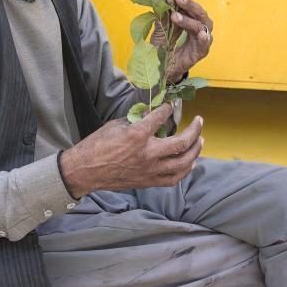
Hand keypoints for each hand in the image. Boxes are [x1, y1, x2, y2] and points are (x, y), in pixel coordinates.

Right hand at [59, 104, 203, 197]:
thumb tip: (149, 115)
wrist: (85, 171)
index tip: (170, 105)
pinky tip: (190, 163)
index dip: (167, 109)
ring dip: (195, 151)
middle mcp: (148, 153)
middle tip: (199, 121)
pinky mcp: (148, 181)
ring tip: (200, 141)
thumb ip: (135, 120)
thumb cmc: (96, 146)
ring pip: (183, 163)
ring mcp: (150, 170)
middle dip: (195, 130)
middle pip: (181, 143)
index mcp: (137, 135)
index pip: (160, 118)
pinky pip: (173, 178)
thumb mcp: (115, 126)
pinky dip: (185, 170)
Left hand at [150, 0, 213, 81]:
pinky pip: (205, 45)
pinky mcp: (199, 54)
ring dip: (190, 20)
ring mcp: (199, 42)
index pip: (190, 9)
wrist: (158, 70)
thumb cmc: (161, 49)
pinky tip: (201, 34)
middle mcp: (197, 31)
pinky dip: (204, 39)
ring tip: (176, 16)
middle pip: (200, 14)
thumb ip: (164, 17)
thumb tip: (165, 0)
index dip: (182, 1)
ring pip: (202, 27)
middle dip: (189, 5)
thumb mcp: (160, 30)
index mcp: (189, 23)